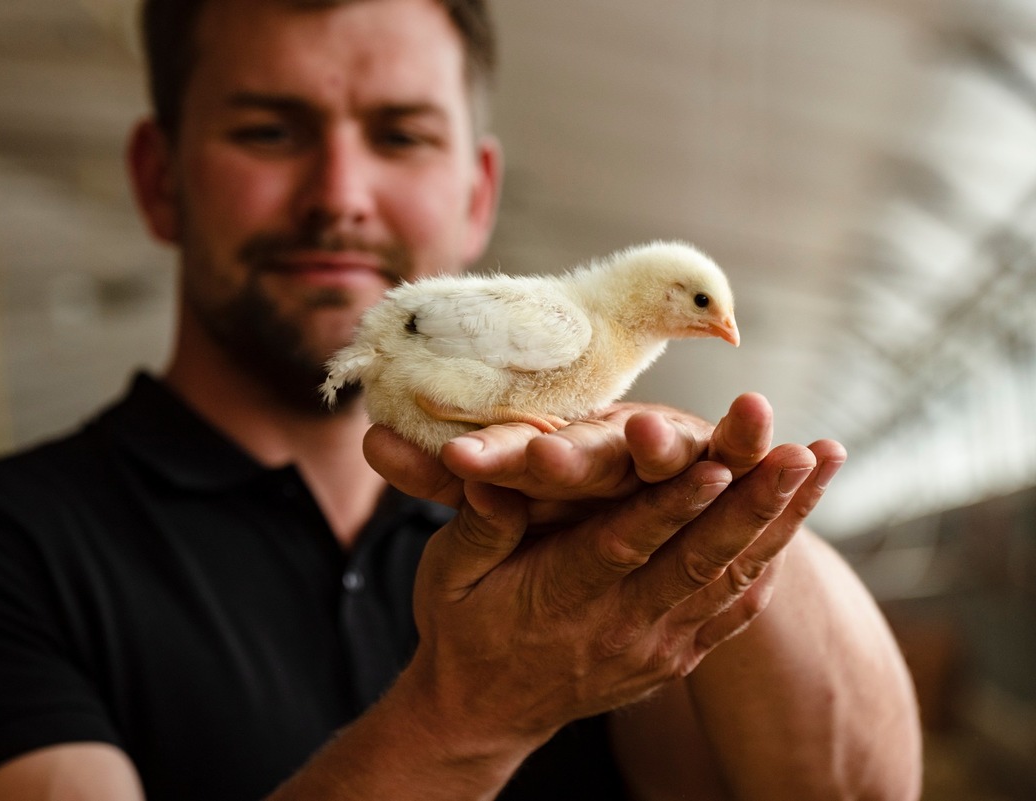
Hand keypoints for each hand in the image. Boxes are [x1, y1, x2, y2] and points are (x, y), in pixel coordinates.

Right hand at [366, 394, 844, 747]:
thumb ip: (480, 525)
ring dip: (780, 522)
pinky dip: (769, 564)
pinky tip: (798, 518)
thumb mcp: (448, 574)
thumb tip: (489, 471)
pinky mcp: (676, 658)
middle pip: (697, 561)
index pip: (626, 546)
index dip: (673, 505)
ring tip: (819, 465)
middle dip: (753, 503)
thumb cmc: (462, 628)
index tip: (717, 463)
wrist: (482, 715)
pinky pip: (733, 612)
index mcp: (560, 597)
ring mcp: (655, 647)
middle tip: (797, 452)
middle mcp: (619, 626)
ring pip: (730, 580)